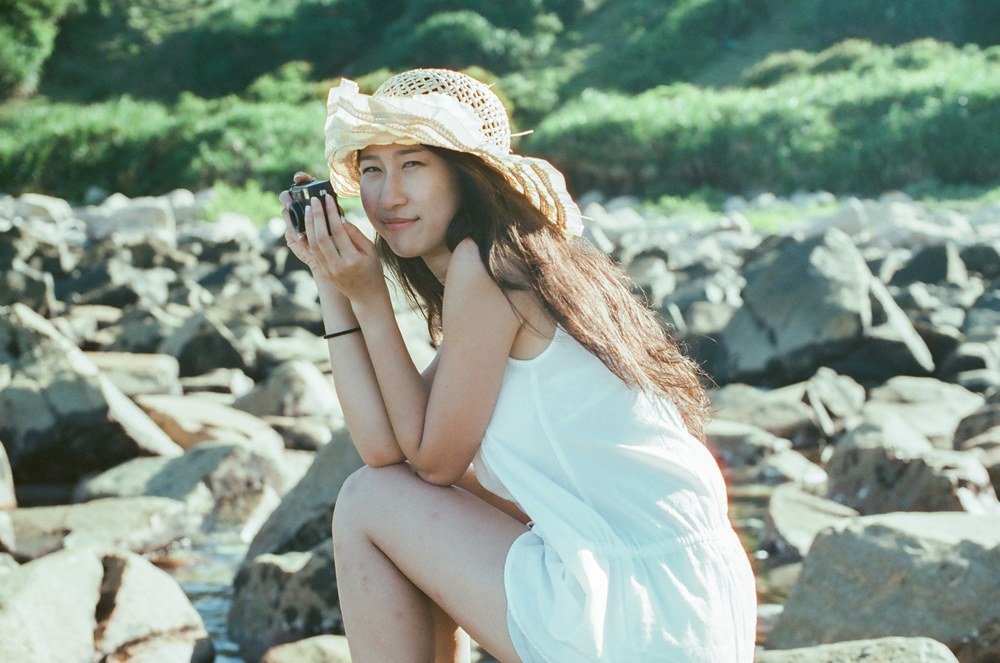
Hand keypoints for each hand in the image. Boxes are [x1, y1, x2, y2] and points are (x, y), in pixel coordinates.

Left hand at [285, 176, 384, 300]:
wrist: (366, 295)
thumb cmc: (372, 269)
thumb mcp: (370, 250)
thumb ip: (355, 234)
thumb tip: (341, 218)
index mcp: (353, 259)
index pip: (338, 231)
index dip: (331, 212)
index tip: (327, 199)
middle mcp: (338, 266)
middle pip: (322, 237)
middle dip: (317, 215)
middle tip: (314, 200)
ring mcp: (328, 270)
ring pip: (314, 244)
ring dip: (309, 224)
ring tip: (309, 209)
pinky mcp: (323, 272)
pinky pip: (313, 251)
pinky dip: (310, 236)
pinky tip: (310, 224)